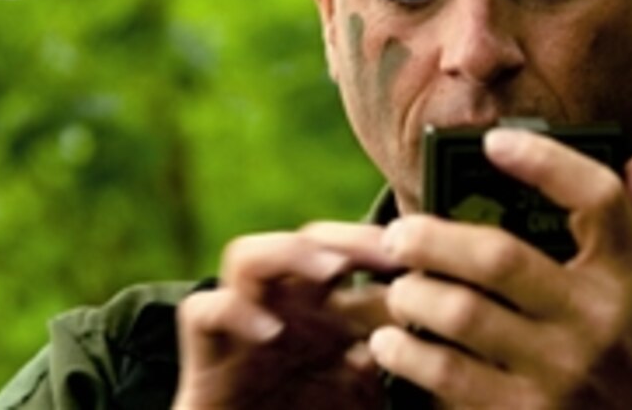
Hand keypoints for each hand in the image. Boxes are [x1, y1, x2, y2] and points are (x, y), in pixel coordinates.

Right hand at [172, 222, 400, 409]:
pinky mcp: (204, 355)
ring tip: (331, 271)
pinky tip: (271, 332)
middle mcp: (278, 307)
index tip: (421, 257)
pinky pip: (204, 310)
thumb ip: (387, 356)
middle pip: (302, 241)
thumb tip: (427, 321)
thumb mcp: (360, 392)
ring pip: (246, 255)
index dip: (382, 248)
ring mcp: (239, 325)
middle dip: (346, 239)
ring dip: (290, 255)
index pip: (346, 252)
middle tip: (386, 254)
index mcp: (318, 310)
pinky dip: (234, 312)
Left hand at [370, 128, 631, 408]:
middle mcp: (596, 320)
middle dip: (433, 238)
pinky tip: (393, 342)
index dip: (544, 161)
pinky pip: (449, 377)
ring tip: (399, 289)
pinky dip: (409, 355)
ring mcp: (561, 372)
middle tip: (399, 235)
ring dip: (413, 296)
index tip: (494, 142)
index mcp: (629, 276)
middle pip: (499, 257)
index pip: (596, 197)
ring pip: (462, 314)